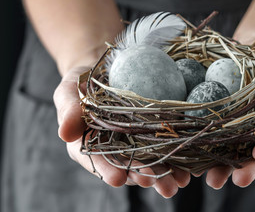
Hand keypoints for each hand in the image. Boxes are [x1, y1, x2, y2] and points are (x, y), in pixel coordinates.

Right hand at [54, 66, 190, 197]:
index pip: (95, 160)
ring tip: (177, 183)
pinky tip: (190, 169)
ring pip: (149, 163)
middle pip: (126, 167)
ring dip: (163, 175)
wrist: (107, 70)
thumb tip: (64, 133)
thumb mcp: (70, 89)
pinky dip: (177, 159)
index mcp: (87, 145)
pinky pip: (165, 148)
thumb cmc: (83, 81)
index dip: (106, 170)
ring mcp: (134, 145)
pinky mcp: (153, 135)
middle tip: (154, 182)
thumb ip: (69, 109)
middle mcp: (112, 150)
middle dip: (141, 177)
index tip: (118, 179)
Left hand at [205, 37, 254, 188]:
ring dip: (223, 167)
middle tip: (237, 181)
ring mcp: (240, 124)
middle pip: (254, 154)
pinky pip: (213, 133)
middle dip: (247, 169)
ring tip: (212, 180)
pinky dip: (204, 147)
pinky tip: (194, 161)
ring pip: (232, 150)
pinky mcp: (222, 116)